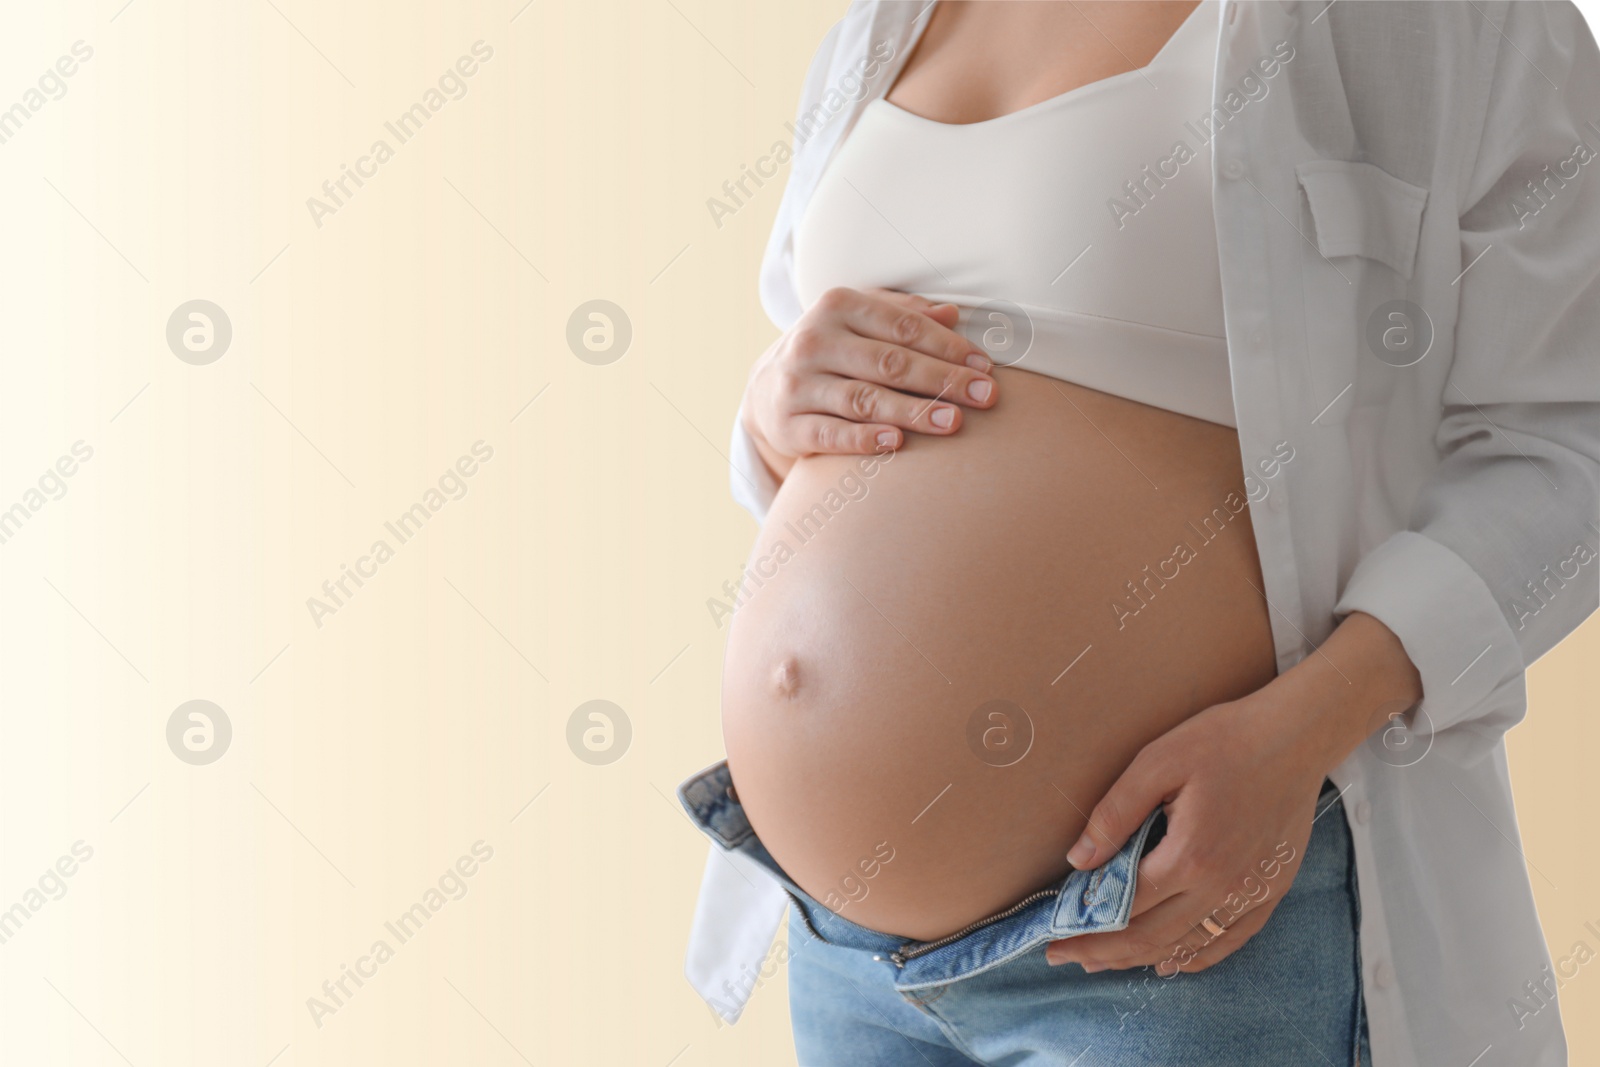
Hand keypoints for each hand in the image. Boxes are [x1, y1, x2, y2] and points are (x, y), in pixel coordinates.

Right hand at [742, 287, 997, 479]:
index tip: (984, 367)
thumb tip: (952, 314)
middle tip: (984, 396)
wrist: (766, 389)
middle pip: (889, 362)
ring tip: (953, 422)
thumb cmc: (832, 351)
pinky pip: (833, 433)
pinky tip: (898, 442)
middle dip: (942, 379)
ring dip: (913, 411)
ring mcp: (798, 383)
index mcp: (837, 305)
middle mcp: (814, 340)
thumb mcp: (861, 321)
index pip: (903, 326)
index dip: (948, 346)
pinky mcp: (789, 424)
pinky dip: (865, 438)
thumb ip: (905, 315)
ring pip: (864, 399)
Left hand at [1044, 611, 1421, 974]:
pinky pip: (1229, 941)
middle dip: (1102, 952)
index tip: (1054, 936)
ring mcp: (1249, 894)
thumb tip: (1079, 860)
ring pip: (1187, 946)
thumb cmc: (1224, 741)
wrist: (1295, 737)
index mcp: (1189, 856)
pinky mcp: (1269, 891)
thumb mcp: (1156, 764)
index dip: (1084, 926)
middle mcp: (1220, 886)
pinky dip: (1195, 957)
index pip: (1123, 906)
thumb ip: (1115, 814)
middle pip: (1150, 937)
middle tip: (1064, 956)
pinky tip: (1171, 961)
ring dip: (1140, 959)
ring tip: (1103, 962)